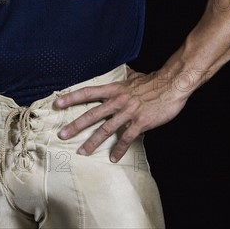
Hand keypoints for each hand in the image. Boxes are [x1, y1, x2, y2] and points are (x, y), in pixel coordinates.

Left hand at [54, 67, 188, 162]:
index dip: (71, 97)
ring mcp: (128, 112)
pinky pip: (127, 138)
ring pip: (106, 129)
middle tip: (62, 134)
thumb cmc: (153, 81)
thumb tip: (123, 71)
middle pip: (92, 114)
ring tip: (82, 151)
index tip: (57, 103)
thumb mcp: (134, 77)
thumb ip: (125, 78)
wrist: (172, 85)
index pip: (87, 92)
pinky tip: (113, 158)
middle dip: (76, 125)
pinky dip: (119, 149)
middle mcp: (117, 101)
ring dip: (93, 141)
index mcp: (114, 89)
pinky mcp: (140, 123)